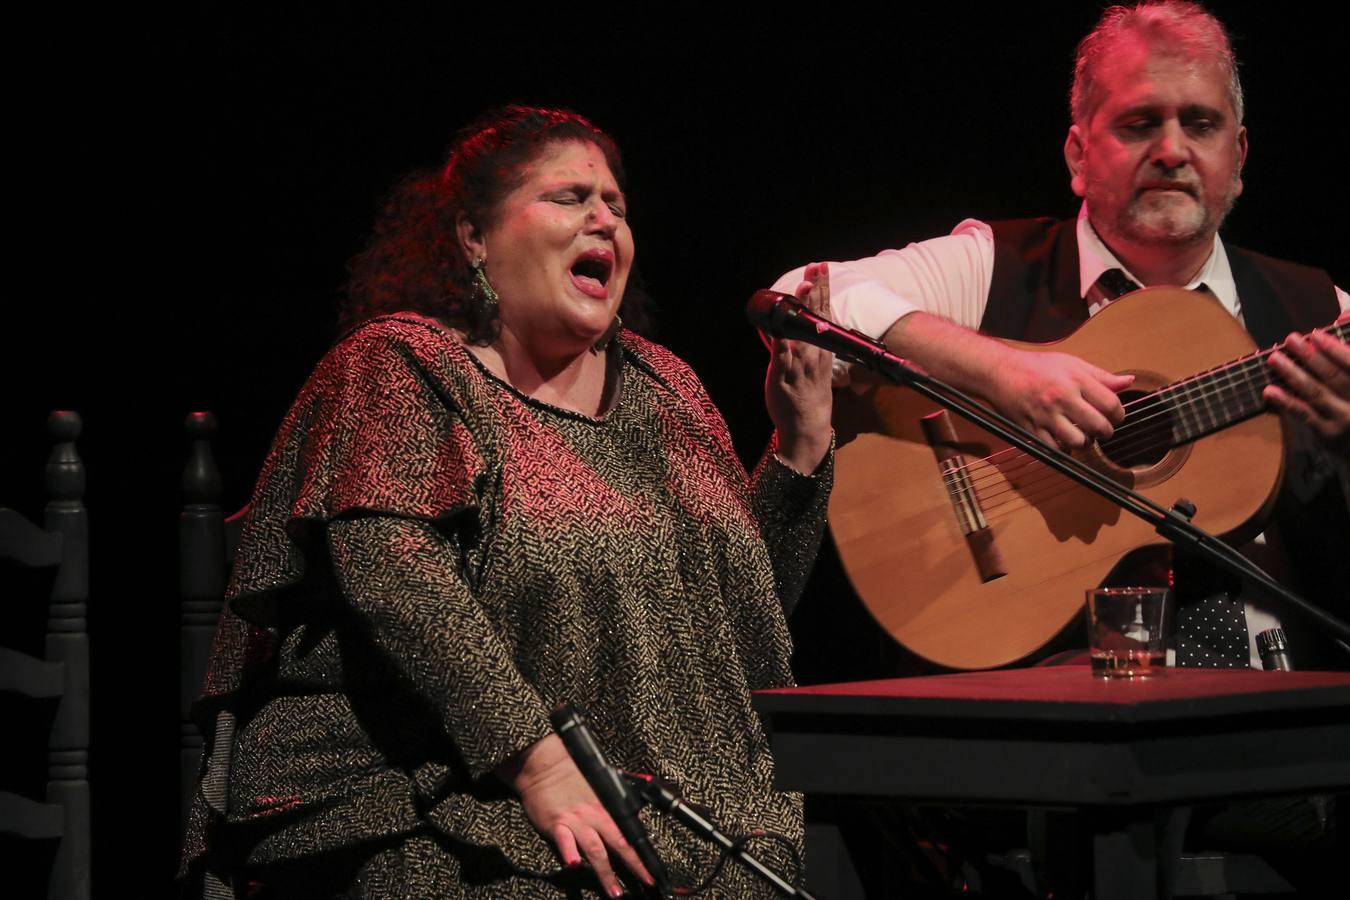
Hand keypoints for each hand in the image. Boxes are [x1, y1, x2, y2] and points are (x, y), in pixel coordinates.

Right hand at [500, 734, 653, 897]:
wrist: (545, 765)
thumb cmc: (570, 775)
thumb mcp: (599, 786)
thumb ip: (614, 806)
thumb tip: (635, 819)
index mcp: (607, 807)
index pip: (630, 834)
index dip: (642, 854)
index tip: (651, 871)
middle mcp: (595, 815)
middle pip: (620, 843)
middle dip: (634, 865)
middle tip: (645, 882)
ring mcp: (576, 821)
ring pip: (596, 850)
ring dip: (606, 872)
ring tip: (614, 891)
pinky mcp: (557, 824)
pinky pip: (565, 841)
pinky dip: (570, 853)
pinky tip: (574, 864)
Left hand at [766, 262, 834, 472]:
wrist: (807, 427)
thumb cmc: (809, 395)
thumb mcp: (813, 365)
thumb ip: (802, 343)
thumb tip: (792, 322)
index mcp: (821, 348)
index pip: (823, 312)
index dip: (821, 289)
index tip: (820, 267)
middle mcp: (813, 353)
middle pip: (816, 316)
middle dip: (816, 291)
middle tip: (816, 267)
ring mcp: (799, 365)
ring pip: (801, 332)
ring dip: (802, 310)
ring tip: (803, 289)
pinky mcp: (784, 377)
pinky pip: (782, 357)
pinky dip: (781, 344)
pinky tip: (780, 329)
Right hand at [984, 347, 1133, 448]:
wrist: (1000, 372)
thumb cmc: (1037, 366)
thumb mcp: (1072, 364)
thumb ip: (1101, 376)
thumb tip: (1128, 382)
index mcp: (1075, 380)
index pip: (1110, 404)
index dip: (1119, 415)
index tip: (1115, 417)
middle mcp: (1062, 397)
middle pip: (1098, 425)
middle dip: (1106, 432)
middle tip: (1103, 430)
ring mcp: (1046, 415)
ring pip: (1078, 441)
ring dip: (1085, 442)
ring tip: (1083, 436)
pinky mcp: (1032, 428)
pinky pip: (1054, 448)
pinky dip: (1063, 448)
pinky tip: (1063, 440)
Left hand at [1264, 312, 1349, 455]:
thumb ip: (1348, 347)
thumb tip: (1343, 315)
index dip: (1335, 349)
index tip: (1315, 335)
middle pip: (1332, 376)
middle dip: (1309, 357)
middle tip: (1290, 339)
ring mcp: (1343, 419)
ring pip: (1315, 393)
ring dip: (1293, 374)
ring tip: (1274, 358)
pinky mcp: (1327, 432)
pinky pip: (1303, 414)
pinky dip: (1285, 402)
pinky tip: (1268, 391)